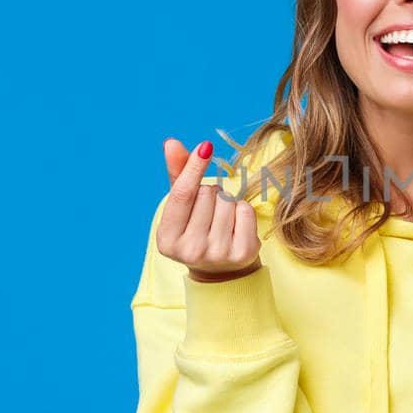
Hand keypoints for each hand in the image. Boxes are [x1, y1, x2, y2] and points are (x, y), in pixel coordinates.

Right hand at [158, 137, 262, 282]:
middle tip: (208, 212)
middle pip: (207, 194)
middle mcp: (190, 251)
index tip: (205, 146)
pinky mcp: (242, 254)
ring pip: (227, 201)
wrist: (221, 269)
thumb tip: (171, 143)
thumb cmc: (197, 229)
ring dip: (227, 202)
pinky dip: (242, 210)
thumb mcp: (183, 206)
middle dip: (210, 193)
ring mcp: (217, 254)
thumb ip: (177, 174)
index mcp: (167, 239)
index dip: (193, 167)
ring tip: (222, 220)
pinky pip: (245, 210)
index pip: (182, 195)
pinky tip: (236, 226)